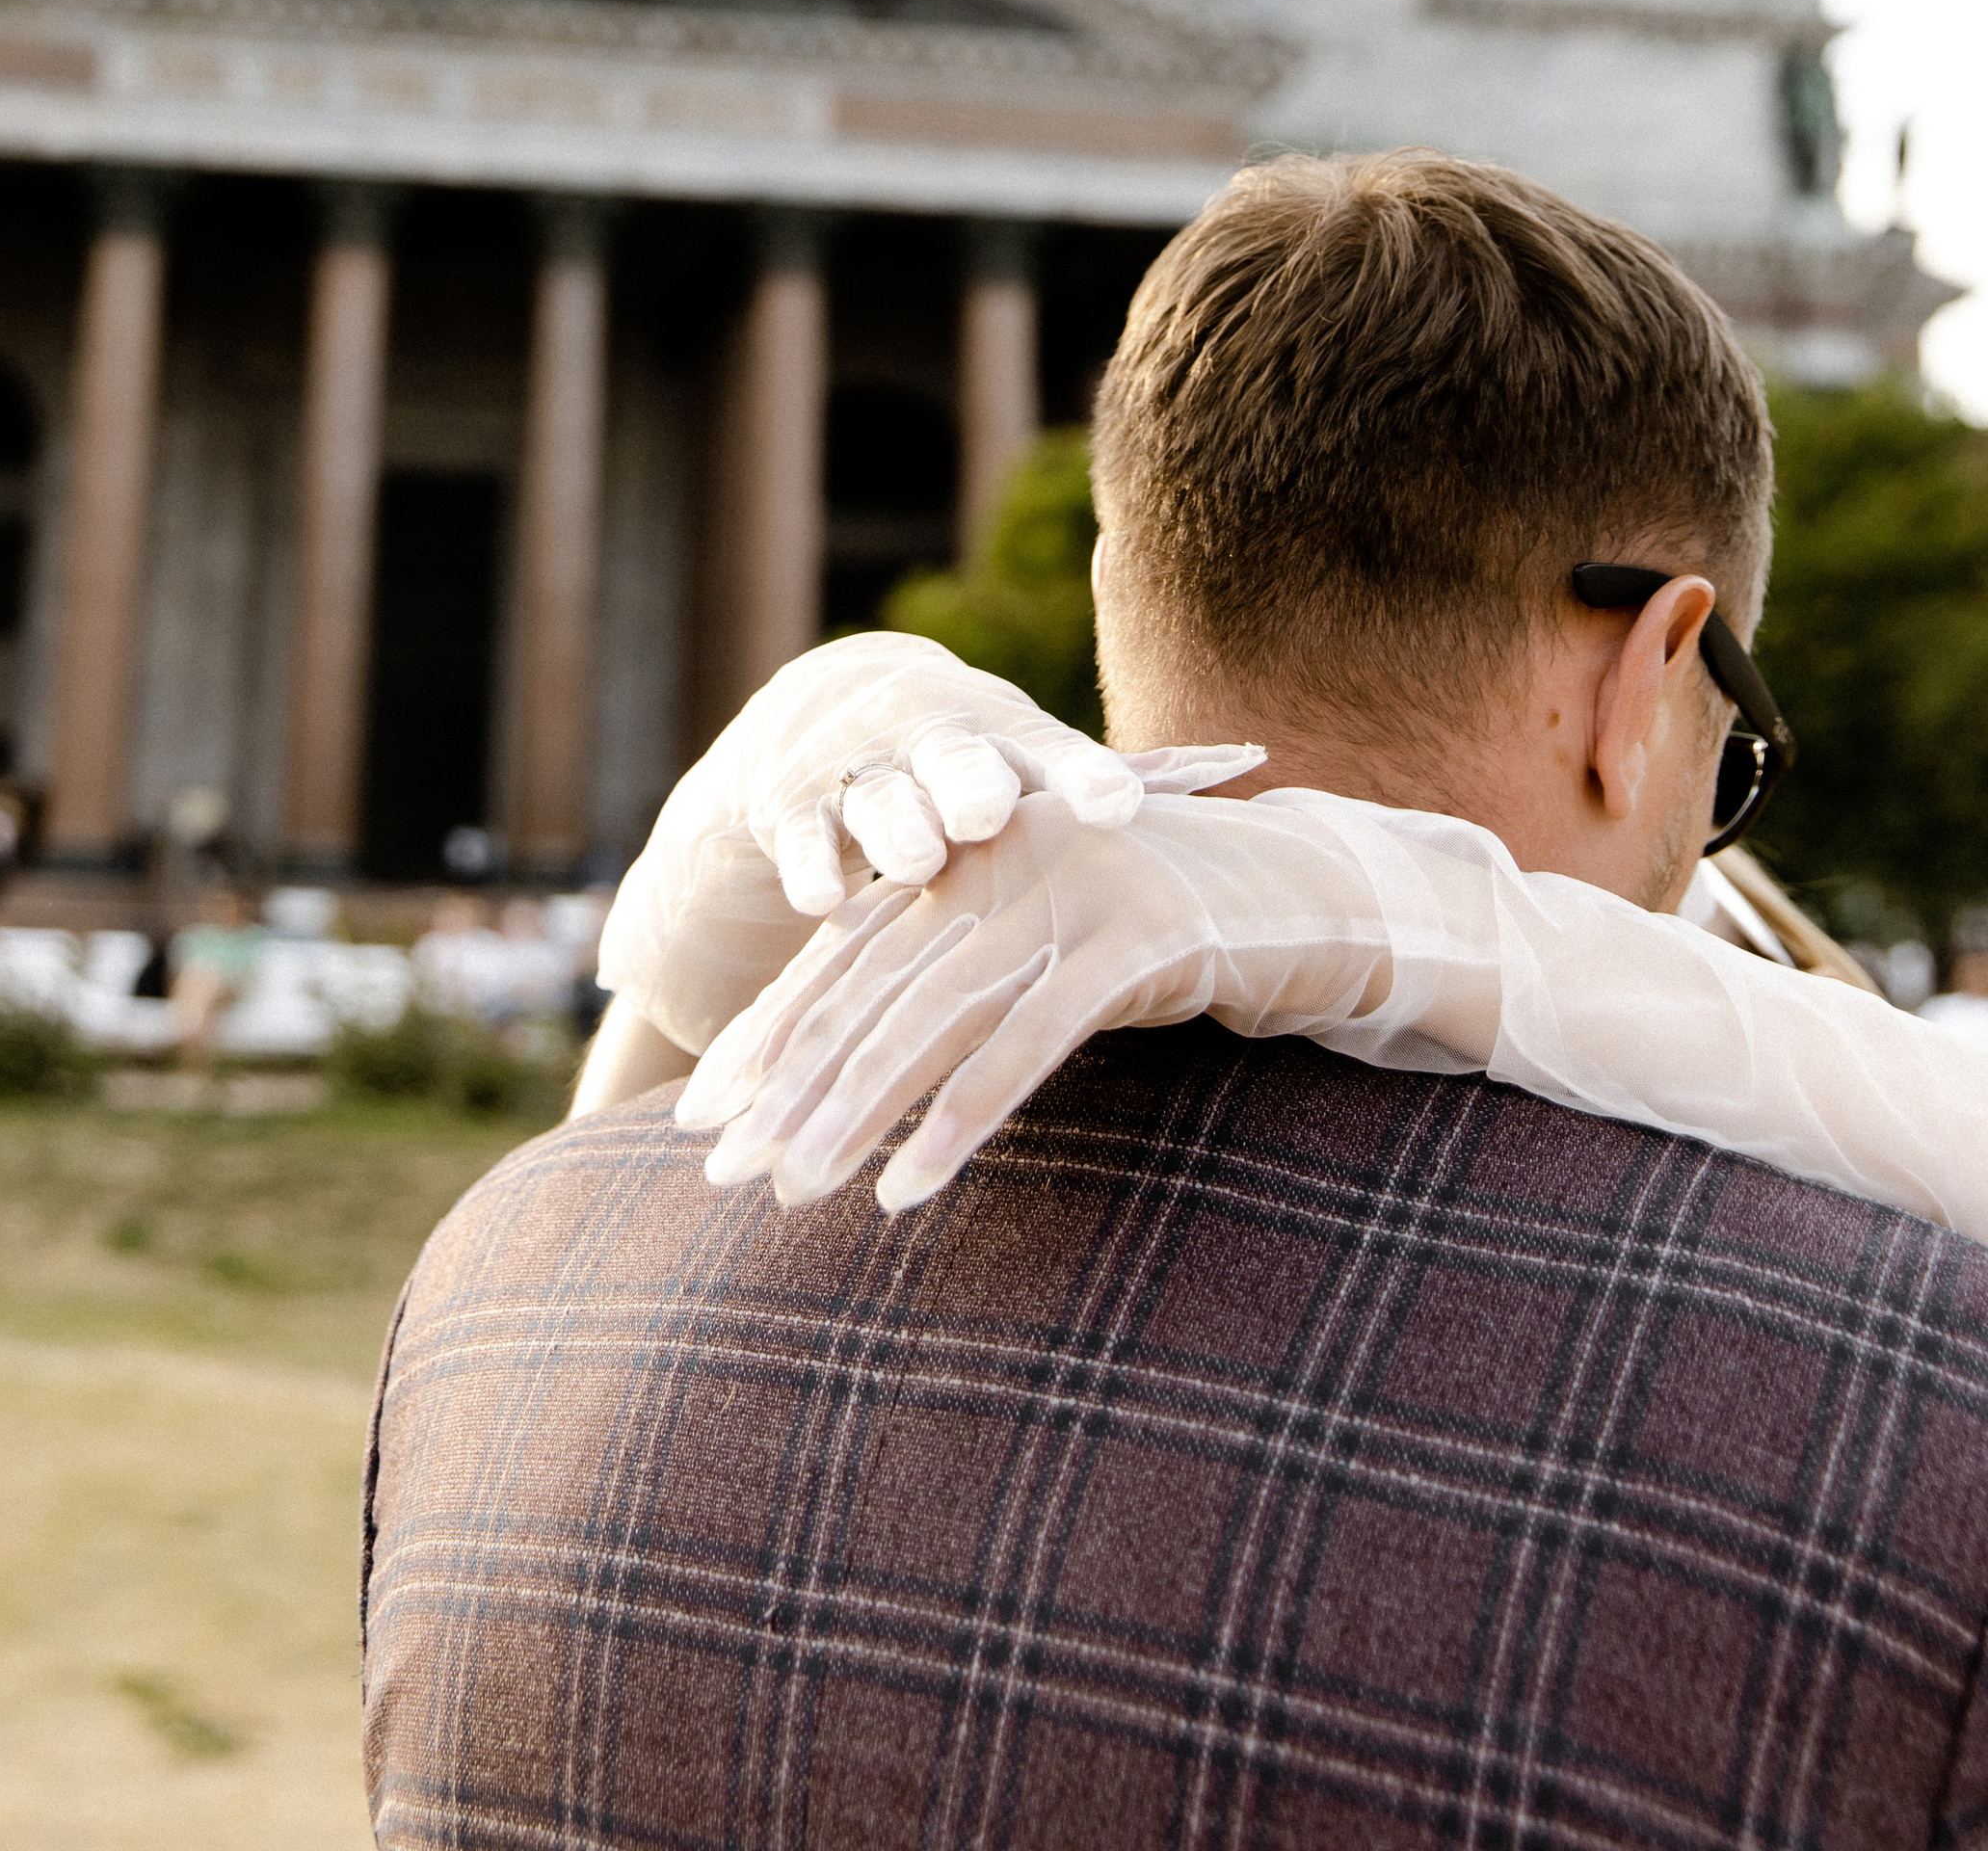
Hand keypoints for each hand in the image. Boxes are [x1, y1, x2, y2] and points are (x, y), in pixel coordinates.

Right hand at [595, 631, 1252, 1057]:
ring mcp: (859, 769)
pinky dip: (810, 869)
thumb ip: (1138, 771)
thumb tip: (1254, 757)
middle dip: (973, 784)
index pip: (1053, 757)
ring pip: (880, 800)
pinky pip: (801, 839)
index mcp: (1007, 737)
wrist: (827, 713)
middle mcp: (935, 742)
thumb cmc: (975, 758)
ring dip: (897, 829)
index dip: (1085, 782)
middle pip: (958, 761)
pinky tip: (822, 903)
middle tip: (991, 813)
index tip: (1121, 810)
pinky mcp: (790, 805)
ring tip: (916, 861)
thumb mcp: (1040, 756)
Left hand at [676, 778, 1987, 1248]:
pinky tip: (905, 1194)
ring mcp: (1072, 892)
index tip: (709, 1117)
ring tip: (790, 1197)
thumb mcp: (1079, 950)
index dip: (778, 1034)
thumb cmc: (1205, 939)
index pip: (853, 951)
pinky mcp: (1130, 940)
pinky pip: (1021, 1047)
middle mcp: (1013, 859)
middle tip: (720, 1170)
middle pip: (871, 984)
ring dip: (851, 1114)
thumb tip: (895, 1058)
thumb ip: (993, 978)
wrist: (1343, 897)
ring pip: (928, 1018)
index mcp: (989, 855)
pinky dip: (955, 1121)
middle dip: (789, 1080)